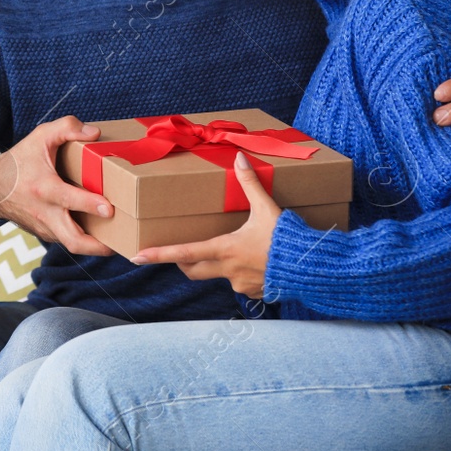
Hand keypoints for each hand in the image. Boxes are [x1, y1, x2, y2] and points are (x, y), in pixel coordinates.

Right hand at [0, 116, 115, 256]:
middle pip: (73, 240)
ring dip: (95, 246)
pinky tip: (99, 232)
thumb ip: (67, 127)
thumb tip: (95, 133)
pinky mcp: (45, 233)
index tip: (109, 208)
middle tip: (122, 243)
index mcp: (44, 188)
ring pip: (72, 244)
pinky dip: (84, 239)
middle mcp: (45, 212)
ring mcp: (45, 227)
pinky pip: (67, 240)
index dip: (90, 205)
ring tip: (119, 241)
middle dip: (98, 246)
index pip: (69, 200)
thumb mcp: (40, 136)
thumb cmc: (19, 161)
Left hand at [132, 152, 276, 297]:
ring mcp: (240, 284)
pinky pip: (240, 283)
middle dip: (182, 262)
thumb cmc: (287, 238)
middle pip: (192, 270)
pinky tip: (256, 261)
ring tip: (234, 250)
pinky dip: (241, 273)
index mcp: (224, 248)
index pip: (183, 253)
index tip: (137, 257)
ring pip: (217, 276)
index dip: (158, 255)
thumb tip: (239, 158)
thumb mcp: (267, 208)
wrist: (313, 267)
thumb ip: (249, 183)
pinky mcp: (255, 292)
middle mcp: (227, 270)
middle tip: (179, 252)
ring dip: (217, 265)